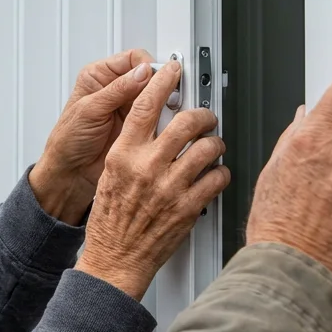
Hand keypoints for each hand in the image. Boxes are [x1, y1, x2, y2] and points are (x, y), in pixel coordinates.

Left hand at [30, 49, 157, 223]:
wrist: (71, 172)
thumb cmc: (69, 141)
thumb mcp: (90, 110)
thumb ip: (117, 90)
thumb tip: (142, 73)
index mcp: (99, 76)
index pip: (133, 59)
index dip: (148, 67)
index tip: (157, 79)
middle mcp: (115, 88)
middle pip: (148, 76)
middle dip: (160, 86)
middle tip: (167, 97)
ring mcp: (127, 107)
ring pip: (155, 96)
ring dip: (163, 103)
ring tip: (165, 112)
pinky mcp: (137, 125)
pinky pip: (157, 116)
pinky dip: (163, 119)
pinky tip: (161, 124)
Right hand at [74, 61, 230, 298]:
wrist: (115, 260)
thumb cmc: (111, 224)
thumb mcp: (110, 176)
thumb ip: (130, 149)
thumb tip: (150, 127)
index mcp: (123, 156)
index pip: (144, 105)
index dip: (162, 81)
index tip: (172, 71)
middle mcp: (147, 168)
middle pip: (186, 122)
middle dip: (203, 115)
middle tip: (206, 117)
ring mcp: (170, 188)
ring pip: (208, 148)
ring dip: (215, 144)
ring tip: (213, 147)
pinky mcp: (189, 207)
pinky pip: (218, 178)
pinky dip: (221, 174)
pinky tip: (215, 175)